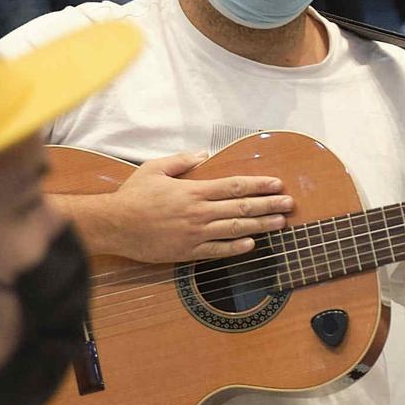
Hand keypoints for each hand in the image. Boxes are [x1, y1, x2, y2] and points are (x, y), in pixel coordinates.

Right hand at [100, 151, 294, 263]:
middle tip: (289, 204)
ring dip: (261, 226)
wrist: (114, 226)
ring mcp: (195, 233)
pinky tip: (252, 244)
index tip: (277, 184)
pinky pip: (217, 250)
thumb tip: (202, 153)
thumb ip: (181, 161)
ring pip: (235, 229)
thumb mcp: (154, 169)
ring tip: (280, 223)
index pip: (234, 187)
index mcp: (193, 191)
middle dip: (269, 205)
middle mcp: (198, 212)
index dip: (259, 185)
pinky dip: (236, 248)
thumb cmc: (133, 196)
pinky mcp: (187, 251)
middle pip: (241, 208)